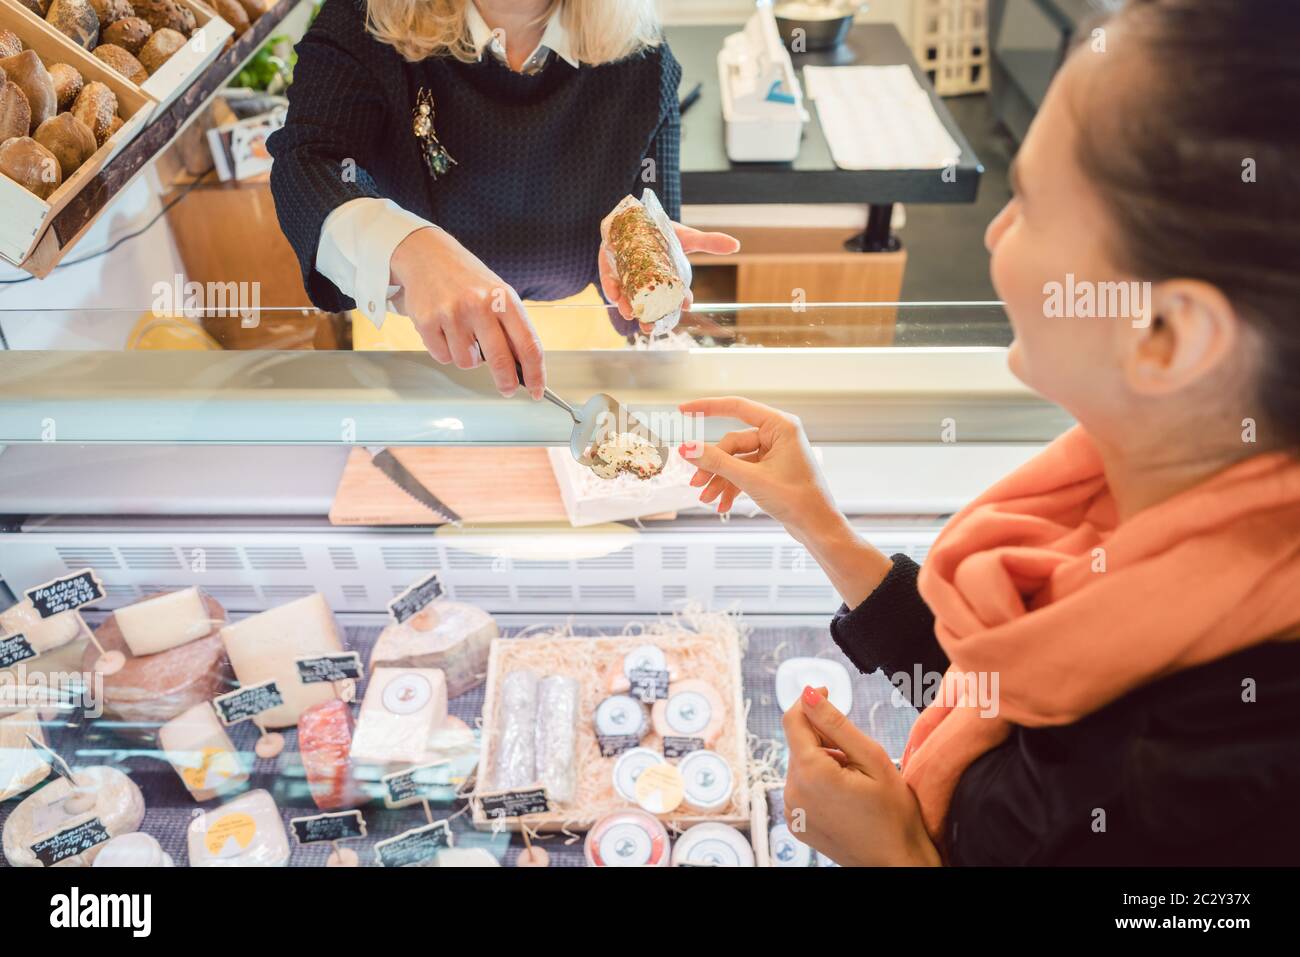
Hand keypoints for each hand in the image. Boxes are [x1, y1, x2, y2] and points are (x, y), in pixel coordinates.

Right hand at [390, 226, 544, 398]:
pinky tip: (444, 331)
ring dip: (467, 358)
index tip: (537, 391)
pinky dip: (445, 351)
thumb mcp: (498, 295)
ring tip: (463, 335)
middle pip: (500, 360)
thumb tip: (523, 369)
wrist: (427, 255)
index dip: (535, 374)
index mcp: (504, 299)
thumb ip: (511, 328)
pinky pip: (443, 357)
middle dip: (506, 382)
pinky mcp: (428, 321)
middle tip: (507, 390)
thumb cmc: (467, 280)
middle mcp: (480, 305)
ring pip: (467, 363)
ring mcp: (452, 313)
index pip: (528, 345)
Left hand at [600, 223, 739, 333]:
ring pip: (629, 302)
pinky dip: (612, 290)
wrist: (635, 219)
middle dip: (650, 320)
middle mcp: (648, 287)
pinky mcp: (612, 273)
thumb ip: (708, 242)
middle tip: (651, 327)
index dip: (681, 302)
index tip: (686, 304)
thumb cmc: (663, 232)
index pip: (676, 297)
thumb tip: (736, 245)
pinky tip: (615, 295)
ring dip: (629, 310)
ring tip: (630, 314)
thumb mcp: (687, 237)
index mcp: (668, 282)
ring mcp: (629, 282)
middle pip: (650, 308)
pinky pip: (611, 285)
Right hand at [676, 396, 835, 532]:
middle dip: (713, 465)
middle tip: (695, 483)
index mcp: (780, 426)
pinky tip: (722, 505)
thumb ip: (717, 462)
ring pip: (735, 461)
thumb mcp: (751, 479)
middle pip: (732, 443)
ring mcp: (775, 454)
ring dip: (720, 480)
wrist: (818, 528)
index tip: (684, 410)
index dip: (707, 407)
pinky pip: (744, 472)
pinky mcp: (771, 470)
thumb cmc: (798, 500)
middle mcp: (778, 435)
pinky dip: (731, 487)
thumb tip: (687, 448)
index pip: (737, 408)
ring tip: (706, 499)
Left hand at [783, 686, 940, 866]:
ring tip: (855, 779)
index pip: (793, 719)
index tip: (828, 694)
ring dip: (823, 760)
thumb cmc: (894, 815)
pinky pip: (801, 787)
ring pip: (801, 764)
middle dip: (824, 738)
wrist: (896, 863)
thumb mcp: (872, 758)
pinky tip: (845, 794)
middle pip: (798, 743)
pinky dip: (819, 781)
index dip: (810, 702)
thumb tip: (808, 693)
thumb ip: (835, 723)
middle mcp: (792, 792)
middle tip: (857, 754)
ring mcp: (791, 810)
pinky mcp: (795, 823)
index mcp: (810, 773)